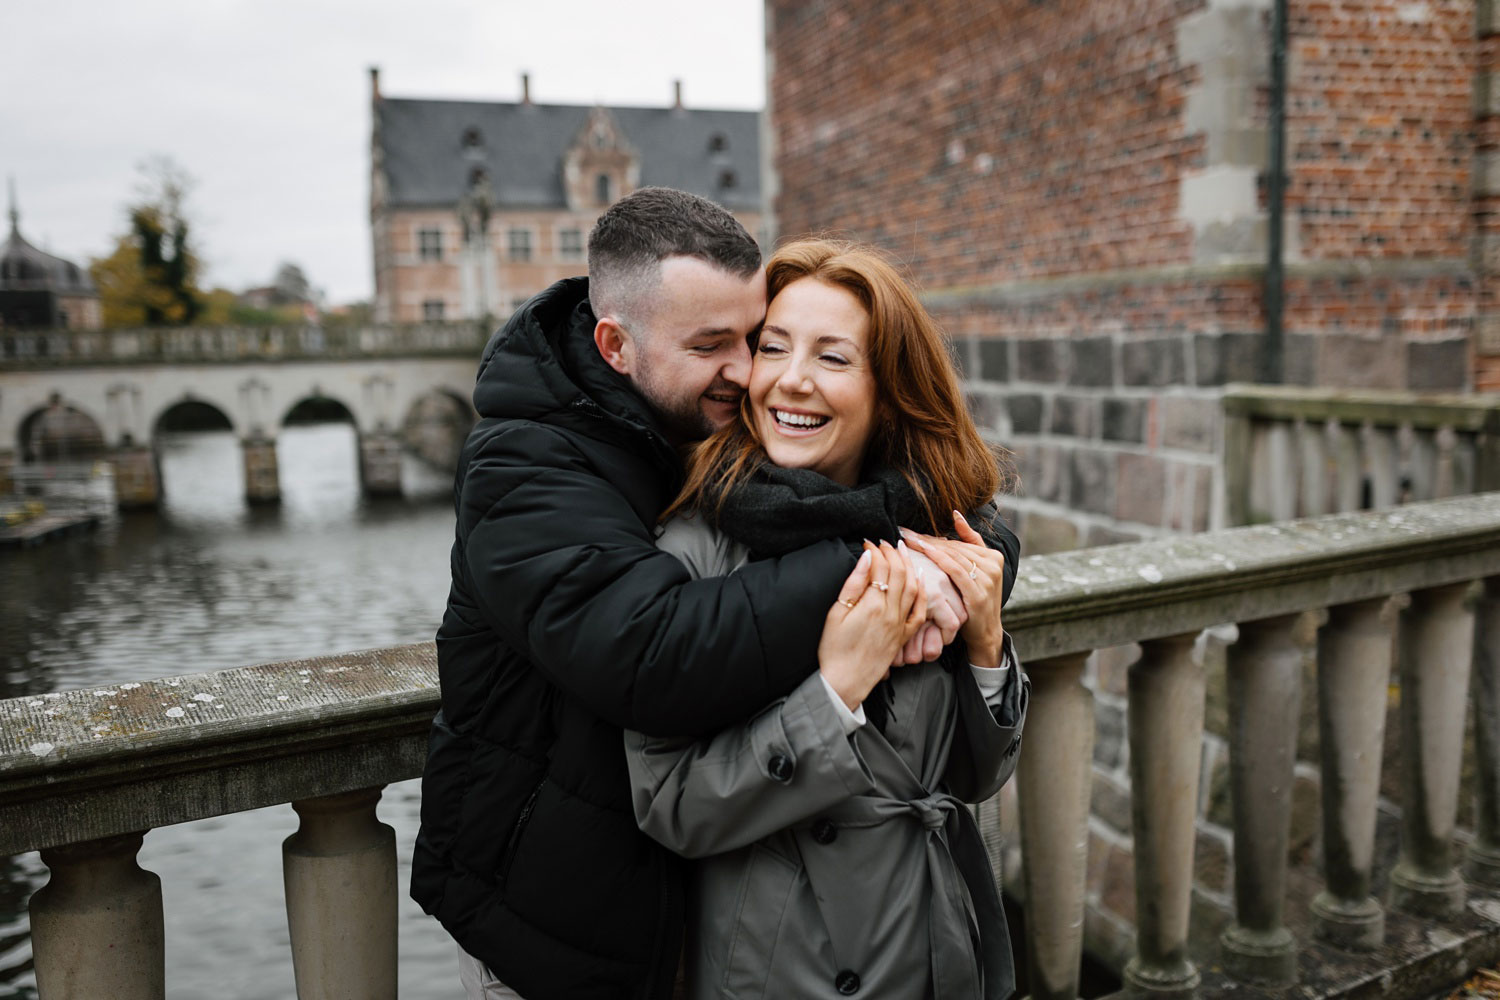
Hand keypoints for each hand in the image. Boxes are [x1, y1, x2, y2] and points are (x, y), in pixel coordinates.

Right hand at [819, 541, 924, 709]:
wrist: (845, 681)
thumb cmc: (834, 649)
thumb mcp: (836, 614)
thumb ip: (853, 585)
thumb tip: (866, 559)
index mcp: (872, 605)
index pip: (880, 567)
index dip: (875, 551)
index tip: (868, 543)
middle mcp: (890, 612)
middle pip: (899, 573)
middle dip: (893, 553)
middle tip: (886, 541)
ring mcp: (900, 624)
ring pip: (913, 587)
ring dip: (909, 565)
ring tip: (903, 550)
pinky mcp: (903, 635)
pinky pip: (919, 610)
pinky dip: (922, 591)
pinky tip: (920, 578)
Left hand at [902, 511, 1006, 666]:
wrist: (985, 632)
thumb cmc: (974, 600)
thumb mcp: (975, 571)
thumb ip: (969, 542)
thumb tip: (956, 515)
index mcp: (993, 556)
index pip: (957, 542)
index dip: (933, 536)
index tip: (911, 530)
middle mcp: (992, 565)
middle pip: (953, 548)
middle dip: (926, 539)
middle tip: (903, 531)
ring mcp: (987, 579)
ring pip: (953, 556)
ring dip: (928, 546)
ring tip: (908, 539)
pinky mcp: (978, 593)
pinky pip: (955, 570)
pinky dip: (939, 559)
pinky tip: (924, 551)